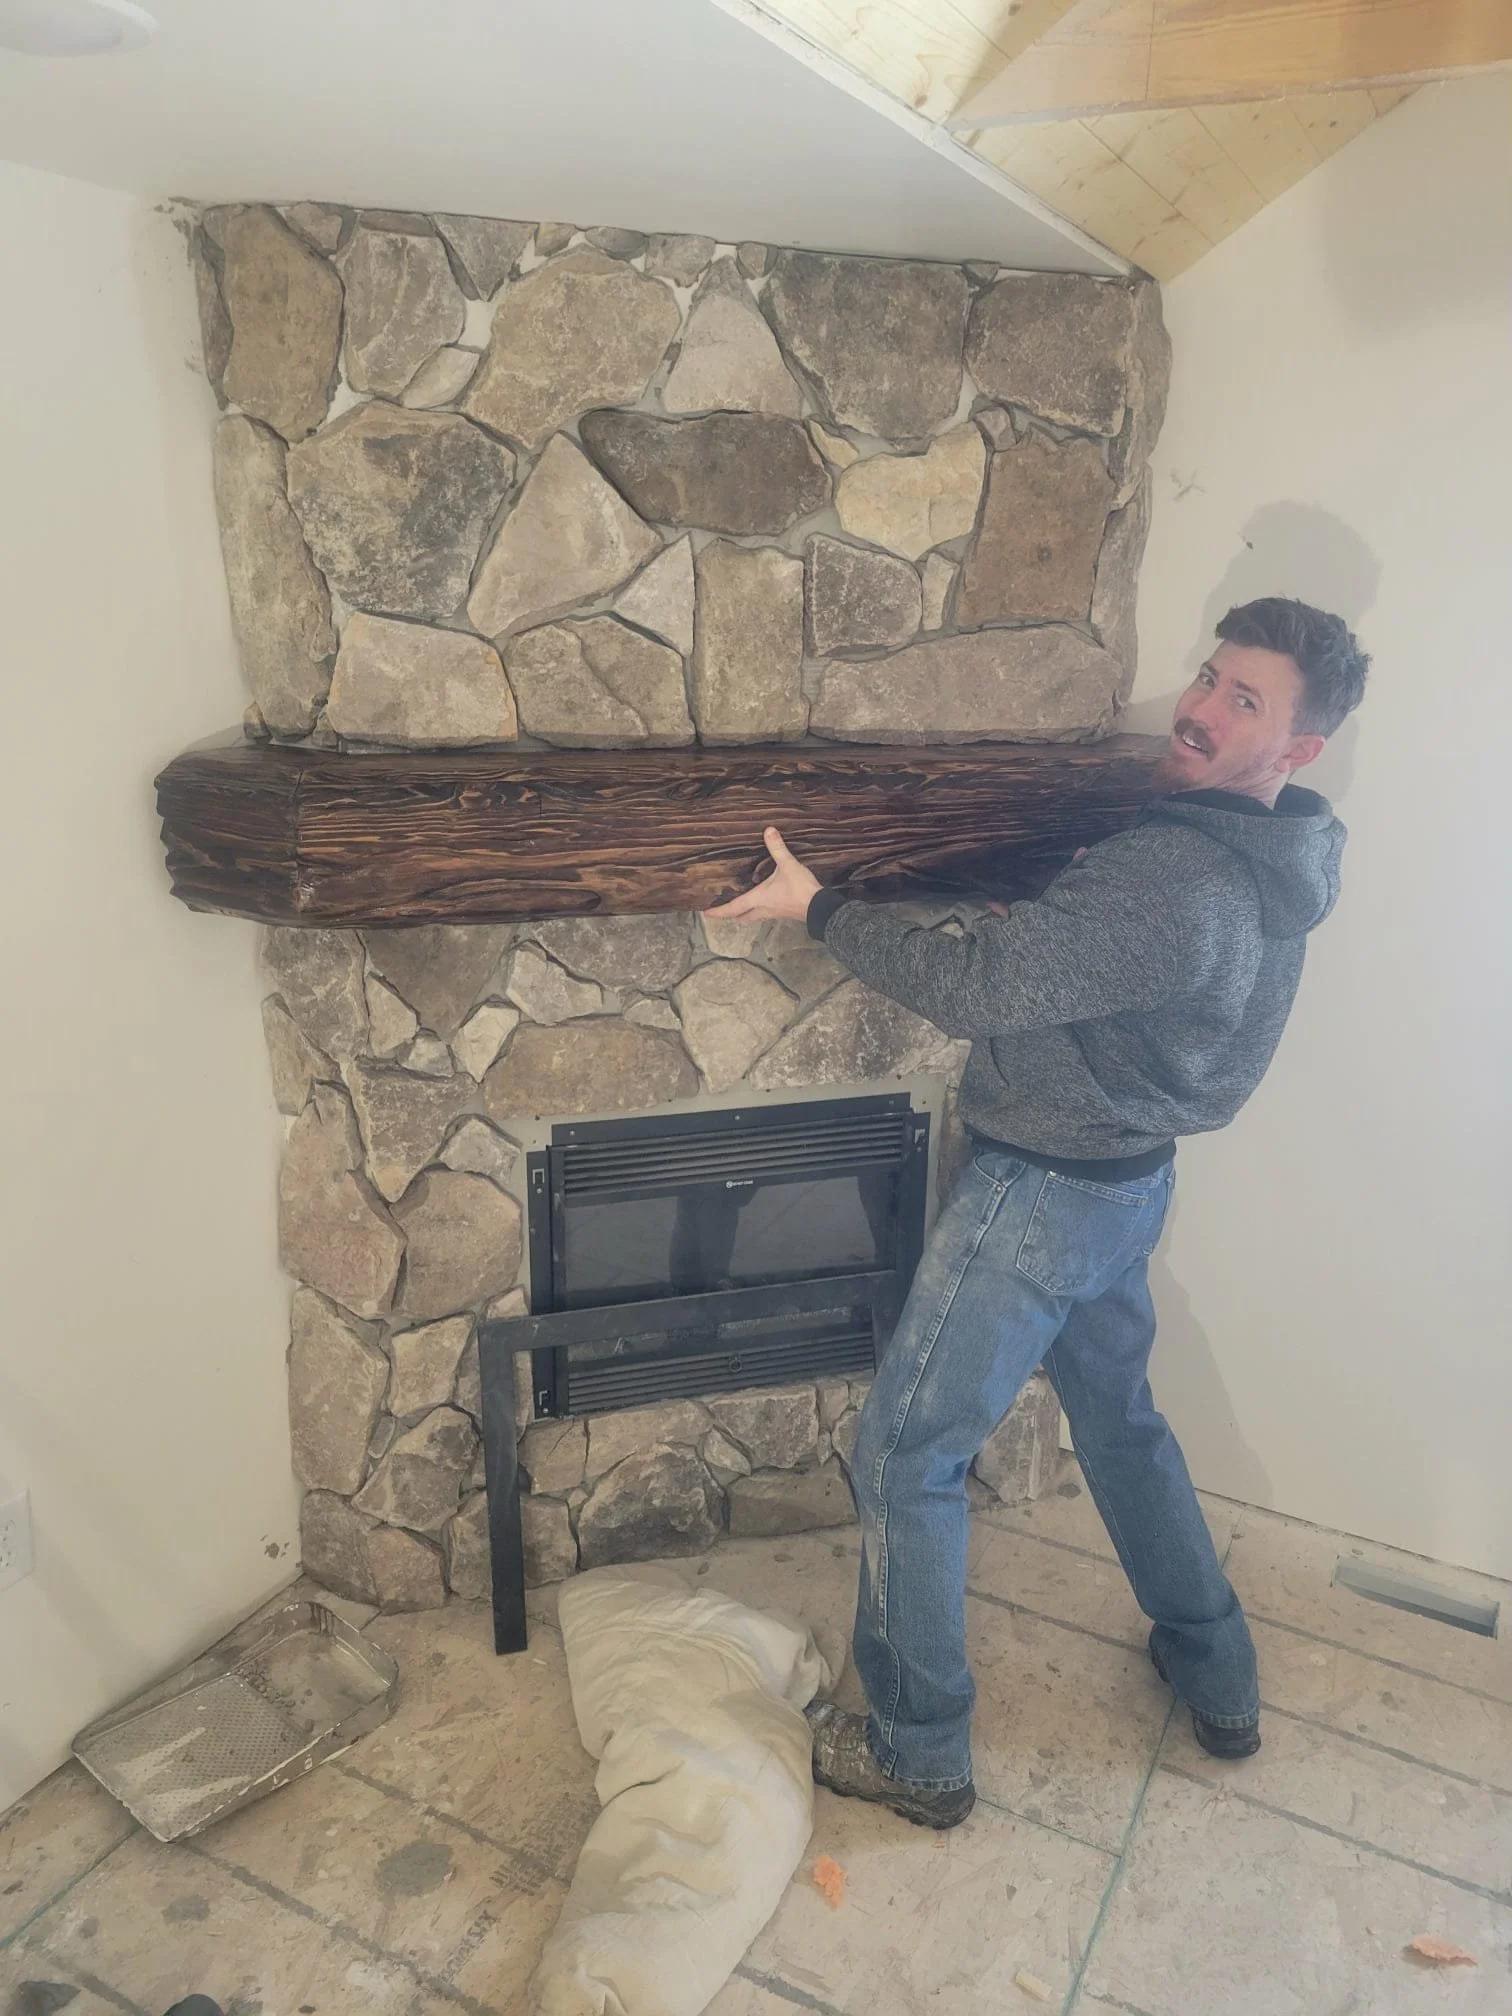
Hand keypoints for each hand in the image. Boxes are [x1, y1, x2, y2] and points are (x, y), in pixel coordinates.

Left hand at [703, 826, 820, 923]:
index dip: (718, 911)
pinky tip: (764, 900)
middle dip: (731, 915)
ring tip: (741, 903)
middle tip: (723, 909)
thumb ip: (777, 848)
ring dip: (746, 913)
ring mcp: (774, 914)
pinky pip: (766, 914)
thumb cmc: (800, 889)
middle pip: (741, 917)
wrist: (820, 908)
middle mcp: (763, 909)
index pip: (732, 908)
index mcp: (758, 899)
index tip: (706, 913)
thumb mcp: (787, 865)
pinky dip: (760, 909)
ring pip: (754, 917)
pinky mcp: (784, 913)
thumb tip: (768, 831)